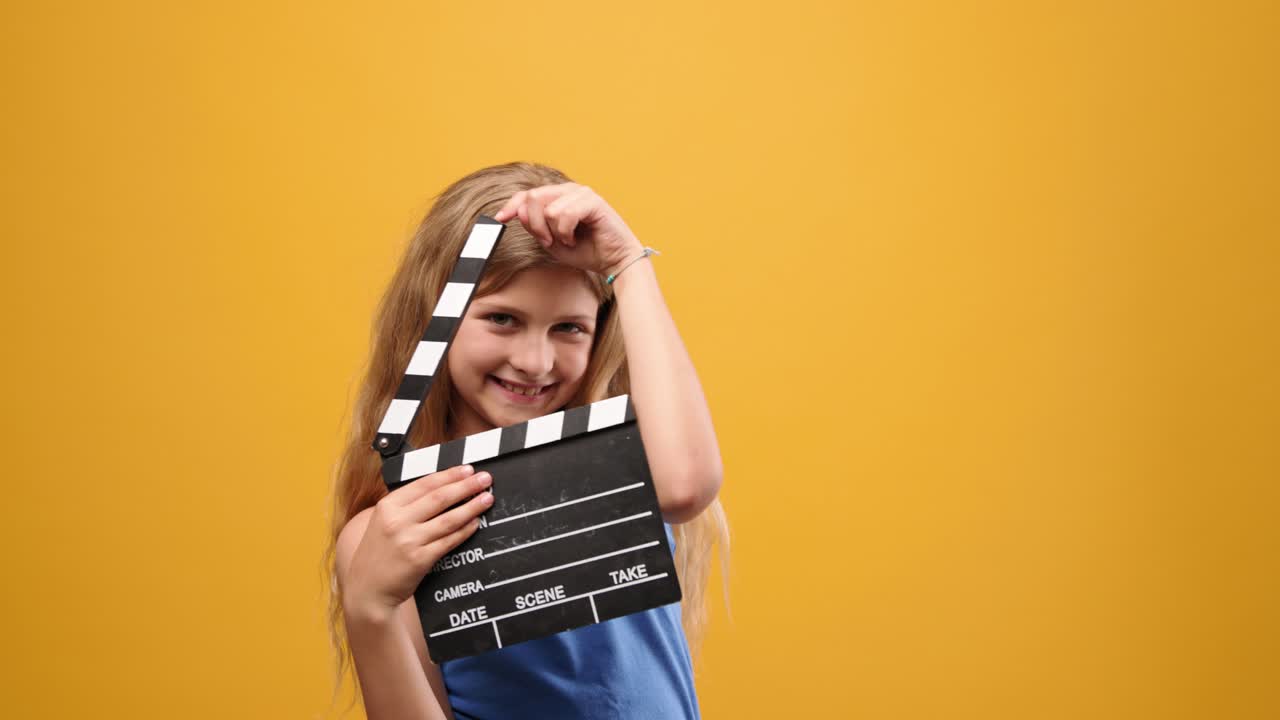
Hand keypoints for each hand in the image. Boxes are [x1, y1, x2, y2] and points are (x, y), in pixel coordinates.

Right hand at [343, 464, 493, 616]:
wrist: (367, 590)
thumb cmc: (378, 554)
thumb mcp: (382, 522)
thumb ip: (406, 506)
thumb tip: (442, 488)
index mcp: (387, 507)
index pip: (424, 484)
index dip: (449, 475)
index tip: (467, 470)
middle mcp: (397, 521)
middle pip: (439, 498)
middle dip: (466, 486)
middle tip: (484, 479)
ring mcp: (409, 541)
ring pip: (448, 519)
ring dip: (471, 507)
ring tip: (486, 499)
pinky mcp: (420, 560)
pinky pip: (448, 541)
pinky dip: (465, 530)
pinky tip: (475, 522)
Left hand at [493, 183, 643, 276]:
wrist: (614, 262)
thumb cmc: (586, 251)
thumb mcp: (551, 241)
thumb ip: (534, 226)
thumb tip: (518, 212)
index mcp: (559, 196)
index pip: (528, 194)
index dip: (511, 206)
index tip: (498, 220)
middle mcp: (569, 190)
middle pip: (533, 198)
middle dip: (534, 225)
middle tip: (548, 241)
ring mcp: (582, 193)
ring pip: (548, 209)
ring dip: (554, 232)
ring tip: (567, 240)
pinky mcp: (593, 201)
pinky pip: (564, 214)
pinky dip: (565, 232)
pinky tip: (575, 238)